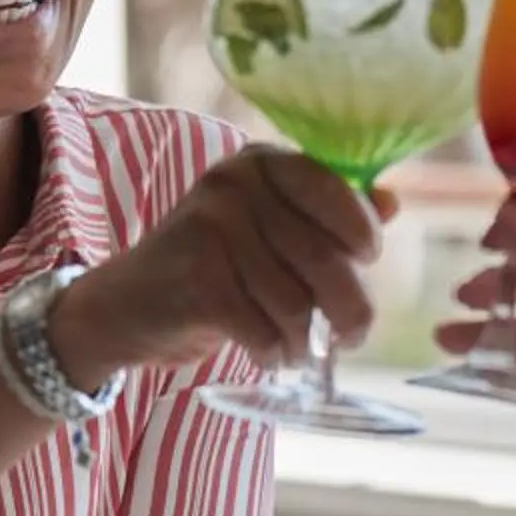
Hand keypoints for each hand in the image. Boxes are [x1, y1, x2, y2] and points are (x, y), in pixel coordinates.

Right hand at [56, 146, 391, 375]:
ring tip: (296, 347)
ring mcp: (210, 227)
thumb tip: (391, 201)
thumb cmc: (213, 268)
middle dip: (349, 306)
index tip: (366, 260)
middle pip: (323, 255)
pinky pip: (262, 327)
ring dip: (305, 339)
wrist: (125, 306)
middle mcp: (234, 184)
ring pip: (295, 300)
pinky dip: (273, 352)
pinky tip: (267, 353)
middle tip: (353, 335)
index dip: (361, 231)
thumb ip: (327, 214)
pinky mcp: (195, 277)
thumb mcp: (270, 232)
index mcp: (260, 163)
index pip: (333, 188)